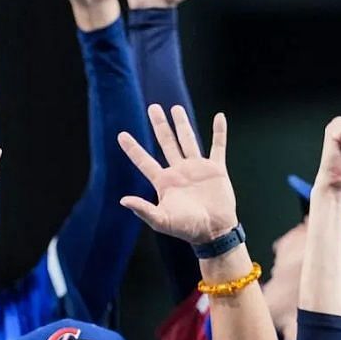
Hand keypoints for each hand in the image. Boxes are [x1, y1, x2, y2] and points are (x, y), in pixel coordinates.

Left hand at [116, 105, 236, 244]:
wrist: (214, 231)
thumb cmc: (187, 229)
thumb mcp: (162, 221)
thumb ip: (143, 210)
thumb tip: (123, 200)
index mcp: (164, 182)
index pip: (144, 161)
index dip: (133, 148)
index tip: (121, 134)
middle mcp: (179, 171)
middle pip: (167, 143)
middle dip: (160, 125)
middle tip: (153, 108)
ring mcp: (198, 168)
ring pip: (188, 140)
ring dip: (183, 124)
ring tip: (175, 108)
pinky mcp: (216, 169)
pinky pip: (218, 147)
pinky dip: (219, 132)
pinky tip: (219, 117)